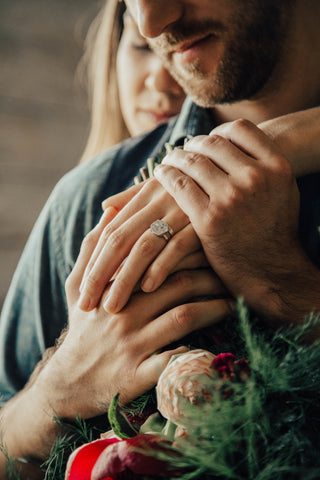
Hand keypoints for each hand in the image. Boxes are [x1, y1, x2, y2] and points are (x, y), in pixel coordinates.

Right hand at [38, 227, 229, 418]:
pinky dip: (200, 351)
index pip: (156, 258)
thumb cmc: (82, 328)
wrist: (70, 383)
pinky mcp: (139, 375)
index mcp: (111, 287)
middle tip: (230, 271)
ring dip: (215, 307)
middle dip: (209, 275)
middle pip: (177, 284)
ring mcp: (132, 344)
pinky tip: (220, 345)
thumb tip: (110, 212)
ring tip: (234, 301)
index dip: (187, 250)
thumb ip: (92, 248)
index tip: (209, 245)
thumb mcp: (76, 286)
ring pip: (183, 316)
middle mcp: (123, 312)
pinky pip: (177, 360)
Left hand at [78, 175, 208, 313]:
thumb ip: (133, 199)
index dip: (93, 262)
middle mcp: (158, 200)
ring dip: (125, 279)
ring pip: (143, 246)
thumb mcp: (163, 191)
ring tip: (113, 306)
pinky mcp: (203, 223)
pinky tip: (148, 289)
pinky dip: (161, 267)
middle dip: (99, 274)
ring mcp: (181, 210)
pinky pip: (177, 246)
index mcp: (145, 194)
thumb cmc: (194, 193)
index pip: (110, 231)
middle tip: (86, 305)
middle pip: (119, 239)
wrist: (235, 180)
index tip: (81, 290)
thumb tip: (105, 207)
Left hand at [154, 119, 314, 319]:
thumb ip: (262, 165)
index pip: (240, 130)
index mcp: (277, 166)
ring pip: (192, 161)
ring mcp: (231, 198)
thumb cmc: (275, 231)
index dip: (219, 132)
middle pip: (212, 144)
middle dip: (193, 144)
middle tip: (183, 151)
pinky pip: (179, 185)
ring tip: (168, 161)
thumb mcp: (282, 191)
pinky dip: (165, 175)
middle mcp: (255, 178)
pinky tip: (160, 174)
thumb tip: (234, 142)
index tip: (209, 140)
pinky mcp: (209, 219)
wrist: (272, 273)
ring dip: (175, 157)